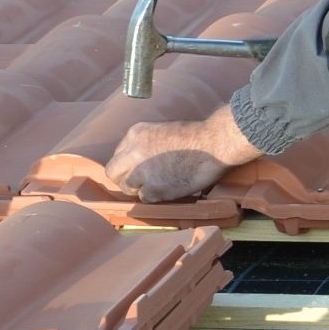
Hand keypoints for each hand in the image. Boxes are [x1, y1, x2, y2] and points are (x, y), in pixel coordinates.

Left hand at [104, 106, 256, 201]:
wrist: (214, 144)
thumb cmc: (197, 136)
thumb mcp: (163, 131)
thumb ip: (146, 145)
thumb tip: (142, 160)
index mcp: (135, 133)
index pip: (118, 155)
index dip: (128, 165)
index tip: (139, 170)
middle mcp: (132, 152)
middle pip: (114, 172)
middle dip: (125, 179)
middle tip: (141, 183)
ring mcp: (141, 171)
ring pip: (128, 187)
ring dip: (141, 189)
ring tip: (159, 186)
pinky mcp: (153, 188)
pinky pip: (145, 198)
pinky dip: (157, 197)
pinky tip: (170, 188)